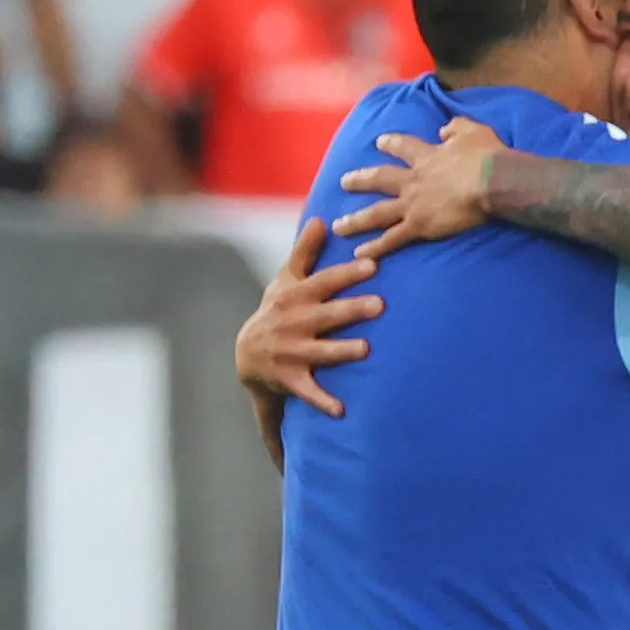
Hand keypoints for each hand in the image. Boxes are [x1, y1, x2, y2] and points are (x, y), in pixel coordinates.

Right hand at [236, 219, 383, 417]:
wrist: (248, 355)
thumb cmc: (278, 311)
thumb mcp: (287, 281)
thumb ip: (305, 251)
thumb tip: (322, 219)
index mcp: (296, 297)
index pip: (324, 282)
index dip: (346, 274)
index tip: (372, 265)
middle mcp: (294, 323)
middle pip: (326, 315)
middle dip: (351, 309)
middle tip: (380, 304)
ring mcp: (292, 352)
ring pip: (320, 352)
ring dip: (340, 351)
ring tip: (364, 349)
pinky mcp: (291, 379)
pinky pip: (308, 391)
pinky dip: (323, 401)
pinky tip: (342, 410)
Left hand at [335, 116, 510, 245]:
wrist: (492, 182)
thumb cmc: (487, 157)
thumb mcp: (473, 132)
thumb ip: (456, 127)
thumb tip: (443, 130)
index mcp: (427, 157)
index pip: (403, 147)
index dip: (391, 143)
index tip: (379, 142)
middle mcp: (413, 180)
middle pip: (380, 179)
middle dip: (360, 180)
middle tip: (344, 182)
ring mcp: (412, 204)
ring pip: (378, 213)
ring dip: (356, 220)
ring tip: (339, 226)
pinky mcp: (419, 225)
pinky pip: (393, 238)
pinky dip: (376, 247)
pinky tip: (359, 254)